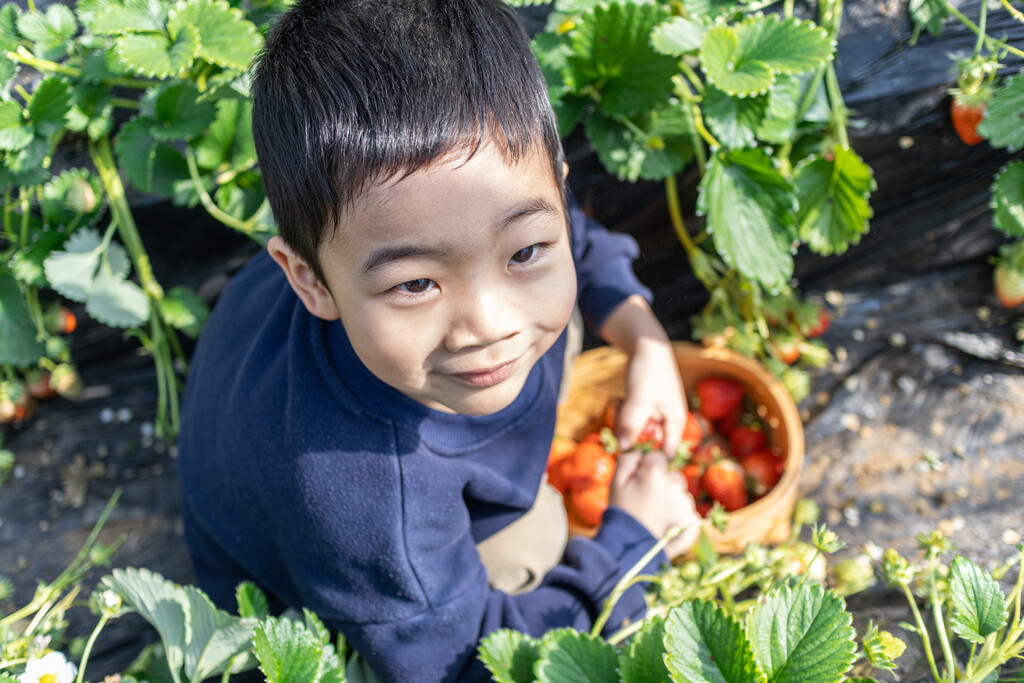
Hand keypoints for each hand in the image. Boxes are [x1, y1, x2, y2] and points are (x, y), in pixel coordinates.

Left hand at [597, 295, 686, 456]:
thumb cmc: (649, 371)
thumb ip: (632, 425)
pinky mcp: (645, 409)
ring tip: (623, 401)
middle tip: (623, 411)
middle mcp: (668, 422)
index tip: (629, 450)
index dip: (648, 456)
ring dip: (624, 420)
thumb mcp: (639, 399)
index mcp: (675, 423)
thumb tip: (624, 450)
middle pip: (646, 443)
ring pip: (636, 431)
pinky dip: (624, 412)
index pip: (665, 454)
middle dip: (630, 432)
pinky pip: (631, 419)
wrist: (646, 345)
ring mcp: (656, 415)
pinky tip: (621, 398)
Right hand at [609, 450, 699, 556]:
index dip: (648, 468)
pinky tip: (667, 525)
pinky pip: (689, 513)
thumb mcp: (616, 481)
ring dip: (672, 501)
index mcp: (656, 472)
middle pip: (673, 476)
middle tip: (647, 501)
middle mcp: (675, 485)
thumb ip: (629, 459)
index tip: (640, 482)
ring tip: (656, 516)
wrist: (628, 547)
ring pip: (682, 495)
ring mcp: (686, 505)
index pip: (659, 457)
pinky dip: (681, 518)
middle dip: (663, 483)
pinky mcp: (693, 523)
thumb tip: (641, 451)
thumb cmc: (621, 511)